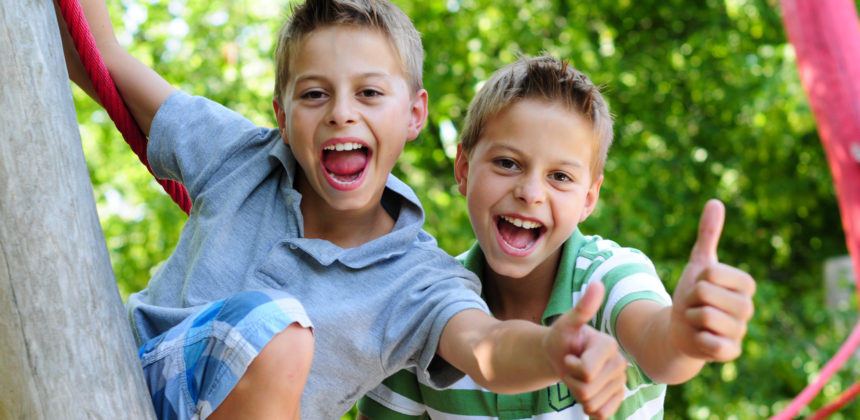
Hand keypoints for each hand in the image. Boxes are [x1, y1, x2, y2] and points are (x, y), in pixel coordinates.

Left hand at [543, 282, 627, 418]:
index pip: (584, 372)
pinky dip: (588, 408)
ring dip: (577, 394)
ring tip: (577, 376)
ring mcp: (620, 382)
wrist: (561, 356)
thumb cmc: (562, 338)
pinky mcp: (618, 398)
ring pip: (591, 404)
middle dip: (571, 381)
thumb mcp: (566, 323)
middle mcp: (620, 364)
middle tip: (572, 366)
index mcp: (609, 345)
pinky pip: (601, 415)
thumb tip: (597, 283)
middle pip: (587, 390)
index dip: (570, 366)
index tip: (571, 354)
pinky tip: (586, 391)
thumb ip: (583, 307)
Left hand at [670, 199, 755, 360]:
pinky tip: (700, 339)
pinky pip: (710, 342)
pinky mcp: (730, 353)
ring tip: (696, 321)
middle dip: (691, 299)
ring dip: (691, 318)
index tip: (700, 286)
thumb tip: (715, 201)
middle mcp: (747, 308)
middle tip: (695, 305)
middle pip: (705, 293)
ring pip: (704, 316)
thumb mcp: (699, 264)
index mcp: (745, 284)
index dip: (697, 278)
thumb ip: (708, 235)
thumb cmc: (692, 295)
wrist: (680, 330)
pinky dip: (697, 339)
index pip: (712, 272)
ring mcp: (740, 331)